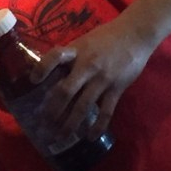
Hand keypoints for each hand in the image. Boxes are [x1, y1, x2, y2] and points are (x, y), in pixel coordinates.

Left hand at [37, 20, 152, 138]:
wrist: (136, 33)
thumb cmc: (107, 37)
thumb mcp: (85, 41)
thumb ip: (71, 56)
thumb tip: (51, 73)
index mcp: (77, 51)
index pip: (55, 57)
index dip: (42, 68)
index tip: (33, 81)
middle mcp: (87, 65)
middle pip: (65, 91)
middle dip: (53, 110)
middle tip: (43, 124)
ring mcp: (102, 79)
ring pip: (83, 106)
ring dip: (70, 124)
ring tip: (61, 137)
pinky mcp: (116, 88)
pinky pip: (105, 111)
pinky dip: (97, 126)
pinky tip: (89, 136)